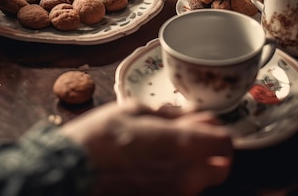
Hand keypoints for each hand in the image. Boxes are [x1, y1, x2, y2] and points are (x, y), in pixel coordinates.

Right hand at [61, 100, 232, 195]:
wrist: (73, 172)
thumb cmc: (99, 138)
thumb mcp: (133, 110)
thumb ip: (169, 114)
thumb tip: (187, 115)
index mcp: (182, 144)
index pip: (224, 141)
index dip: (216, 129)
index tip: (204, 123)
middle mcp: (185, 174)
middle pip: (222, 167)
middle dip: (213, 152)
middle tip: (194, 140)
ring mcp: (174, 194)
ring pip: (201, 181)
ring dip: (195, 166)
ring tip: (168, 152)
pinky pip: (180, 191)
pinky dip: (176, 179)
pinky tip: (154, 166)